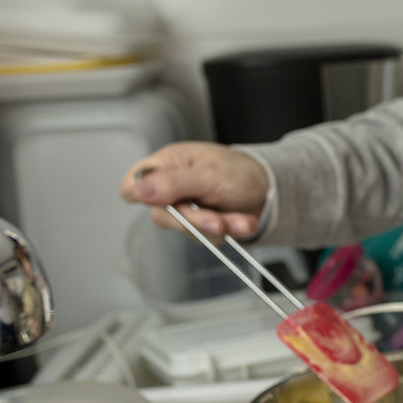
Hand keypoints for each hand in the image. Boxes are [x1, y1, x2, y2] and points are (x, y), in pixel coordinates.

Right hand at [118, 141, 269, 238]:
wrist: (270, 189)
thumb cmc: (241, 170)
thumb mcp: (209, 173)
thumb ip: (174, 183)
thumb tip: (138, 189)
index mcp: (167, 164)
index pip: (133, 184)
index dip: (141, 196)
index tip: (165, 203)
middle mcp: (170, 187)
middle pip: (161, 215)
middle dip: (195, 219)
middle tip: (218, 221)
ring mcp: (184, 208)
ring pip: (186, 229)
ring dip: (217, 227)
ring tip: (241, 220)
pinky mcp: (199, 225)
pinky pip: (204, 237)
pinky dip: (227, 233)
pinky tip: (242, 223)